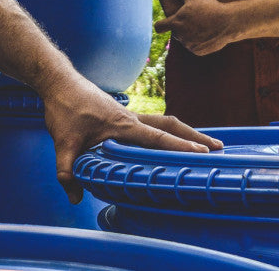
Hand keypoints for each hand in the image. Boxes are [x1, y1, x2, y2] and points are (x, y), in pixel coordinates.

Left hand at [39, 75, 222, 203]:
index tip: (202, 154)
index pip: (157, 138)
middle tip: (218, 149)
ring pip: (164, 122)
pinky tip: (168, 141)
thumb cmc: (64, 107)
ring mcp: (129, 115)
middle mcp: (131, 118)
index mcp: (123, 125)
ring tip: (203, 145)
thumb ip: (67, 170)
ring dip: (184, 133)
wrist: (59, 82)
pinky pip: (152, 123)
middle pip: (171, 126)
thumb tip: (74, 197)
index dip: (179, 147)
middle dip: (195, 137)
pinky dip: (167, 131)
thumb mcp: (62, 142)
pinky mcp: (122, 115)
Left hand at [153, 0, 237, 54]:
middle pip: (175, 32)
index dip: (160, 24)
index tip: (163, 24)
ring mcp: (189, 45)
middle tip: (193, 19)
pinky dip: (198, 42)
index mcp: (175, 22)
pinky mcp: (198, 51)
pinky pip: (194, 46)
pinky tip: (207, 33)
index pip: (159, 26)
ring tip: (202, 25)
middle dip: (181, 27)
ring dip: (190, 34)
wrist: (228, 22)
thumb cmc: (209, 7)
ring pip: (185, 40)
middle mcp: (180, 36)